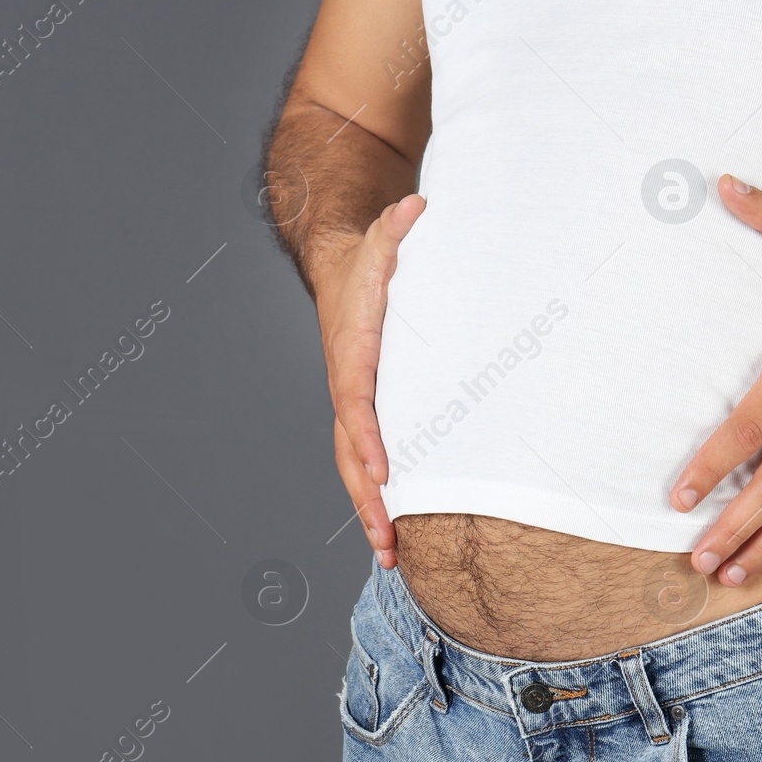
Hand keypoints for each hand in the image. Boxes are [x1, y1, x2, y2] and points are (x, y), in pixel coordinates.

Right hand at [316, 193, 426, 568]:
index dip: (367, 437)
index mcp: (353, 354)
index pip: (357, 401)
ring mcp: (356, 406)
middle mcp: (349, 387)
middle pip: (350, 451)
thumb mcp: (384, 238)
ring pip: (356, 466)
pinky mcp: (370, 414)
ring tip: (391, 555)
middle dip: (367, 498)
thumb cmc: (371, 263)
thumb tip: (416, 205)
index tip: (381, 470)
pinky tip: (399, 533)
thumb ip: (397, 226)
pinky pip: (370, 461)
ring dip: (372, 511)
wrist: (345, 271)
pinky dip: (380, 498)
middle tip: (387, 540)